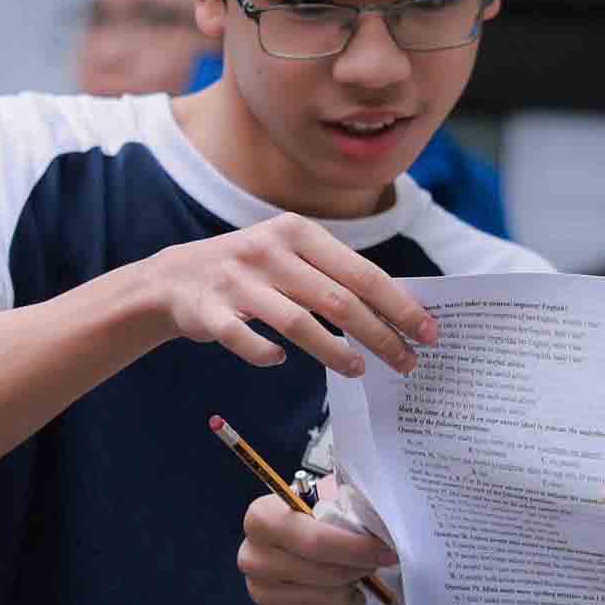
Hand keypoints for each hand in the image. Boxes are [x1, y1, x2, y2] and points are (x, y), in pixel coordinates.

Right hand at [140, 214, 436, 377]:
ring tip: (358, 370)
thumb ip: (333, 275)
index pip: (362, 272)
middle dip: (379, 335)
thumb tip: (395, 309)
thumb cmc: (250, 272)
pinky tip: (279, 361)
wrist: (176, 279)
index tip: (428, 331)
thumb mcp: (290, 255)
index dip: (399, 304)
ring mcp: (238, 282)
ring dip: (334, 351)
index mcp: (298, 233)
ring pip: (297, 322)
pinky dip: (264, 353)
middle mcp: (270, 252)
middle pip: (338, 300)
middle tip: (407, 363)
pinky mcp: (210, 312)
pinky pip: (243, 339)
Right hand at [237, 492, 395, 604]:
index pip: (314, 542)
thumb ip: (346, 506)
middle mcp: (253, 558)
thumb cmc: (315, 513)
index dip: (355, 548)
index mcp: (261, 519)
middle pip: (325, 573)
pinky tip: (349, 594)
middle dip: (359, 566)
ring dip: (353, 586)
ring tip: (354, 571)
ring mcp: (261, 592)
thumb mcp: (327, 496)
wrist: (298, 534)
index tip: (384, 549)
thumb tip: (378, 528)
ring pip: (331, 599)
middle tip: (374, 558)